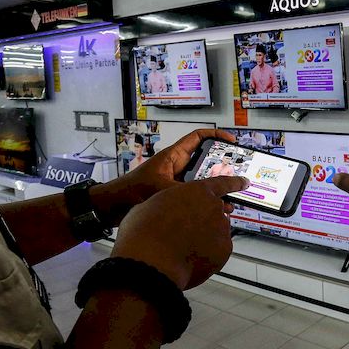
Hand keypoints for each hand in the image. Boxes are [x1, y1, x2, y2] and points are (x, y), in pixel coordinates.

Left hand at [92, 129, 237, 225]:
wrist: (111, 208)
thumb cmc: (131, 192)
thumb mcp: (164, 188)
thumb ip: (189, 192)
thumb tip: (213, 197)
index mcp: (173, 156)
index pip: (198, 138)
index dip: (216, 136)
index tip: (232, 143)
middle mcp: (176, 167)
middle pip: (205, 162)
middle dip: (222, 169)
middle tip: (237, 176)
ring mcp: (174, 182)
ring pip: (201, 182)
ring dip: (214, 190)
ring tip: (229, 200)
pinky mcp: (171, 196)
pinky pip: (193, 196)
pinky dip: (204, 202)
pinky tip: (213, 212)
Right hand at [111, 176, 248, 289]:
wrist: (150, 261)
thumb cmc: (144, 232)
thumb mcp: (152, 204)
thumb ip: (170, 204)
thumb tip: (168, 212)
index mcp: (197, 191)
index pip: (221, 184)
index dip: (234, 183)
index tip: (244, 182)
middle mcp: (214, 208)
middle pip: (216, 213)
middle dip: (205, 221)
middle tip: (185, 233)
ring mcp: (221, 229)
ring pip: (217, 233)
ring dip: (205, 239)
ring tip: (181, 249)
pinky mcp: (224, 251)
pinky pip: (217, 252)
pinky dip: (207, 256)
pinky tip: (189, 259)